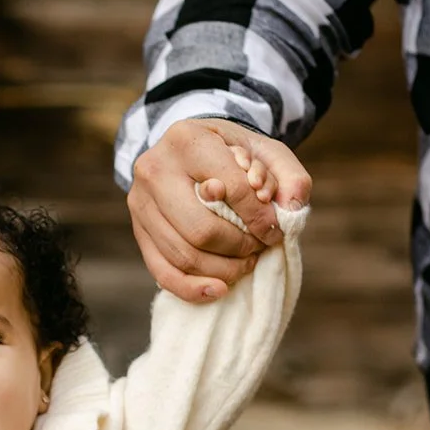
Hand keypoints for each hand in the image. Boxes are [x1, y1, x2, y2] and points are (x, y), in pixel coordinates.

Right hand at [127, 118, 311, 303]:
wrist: (189, 154)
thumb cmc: (231, 155)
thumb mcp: (265, 151)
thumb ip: (290, 175)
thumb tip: (291, 208)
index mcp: (186, 139)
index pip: (230, 188)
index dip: (259, 217)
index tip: (274, 231)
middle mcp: (154, 169)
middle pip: (201, 229)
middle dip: (239, 246)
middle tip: (258, 247)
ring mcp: (139, 202)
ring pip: (183, 254)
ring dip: (222, 269)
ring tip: (245, 264)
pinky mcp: (137, 229)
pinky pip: (162, 271)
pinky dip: (192, 288)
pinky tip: (219, 289)